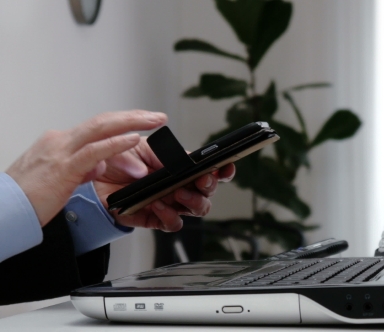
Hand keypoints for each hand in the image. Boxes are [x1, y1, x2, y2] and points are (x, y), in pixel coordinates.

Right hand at [6, 110, 167, 226]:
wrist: (3, 211)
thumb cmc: (29, 198)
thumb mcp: (60, 178)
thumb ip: (82, 168)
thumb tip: (101, 165)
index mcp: (60, 143)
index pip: (97, 127)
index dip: (122, 122)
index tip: (142, 120)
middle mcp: (61, 141)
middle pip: (103, 121)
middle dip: (133, 116)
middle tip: (157, 116)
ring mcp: (61, 152)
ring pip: (101, 128)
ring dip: (132, 123)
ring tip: (154, 121)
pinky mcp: (63, 169)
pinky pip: (94, 152)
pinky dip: (116, 144)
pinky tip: (134, 139)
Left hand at [92, 140, 235, 231]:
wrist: (94, 176)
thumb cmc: (119, 158)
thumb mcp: (143, 146)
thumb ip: (165, 153)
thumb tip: (183, 160)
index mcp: (182, 167)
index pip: (211, 170)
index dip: (224, 170)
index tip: (226, 167)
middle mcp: (181, 186)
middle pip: (208, 192)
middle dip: (209, 186)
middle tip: (201, 179)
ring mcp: (171, 203)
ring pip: (198, 209)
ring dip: (193, 201)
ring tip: (179, 192)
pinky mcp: (156, 218)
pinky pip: (173, 223)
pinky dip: (170, 216)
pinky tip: (159, 205)